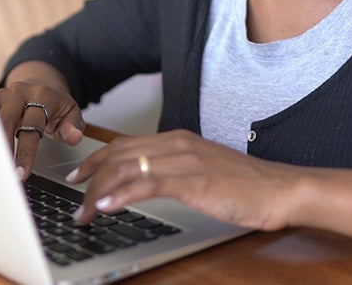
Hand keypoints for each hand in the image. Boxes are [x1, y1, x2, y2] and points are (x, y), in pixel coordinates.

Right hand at [0, 72, 85, 180]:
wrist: (42, 85)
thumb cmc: (56, 106)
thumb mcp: (71, 114)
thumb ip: (73, 127)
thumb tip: (74, 137)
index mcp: (41, 95)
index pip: (32, 127)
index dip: (26, 152)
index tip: (22, 174)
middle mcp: (19, 92)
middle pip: (6, 122)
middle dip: (3, 150)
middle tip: (3, 174)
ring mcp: (3, 94)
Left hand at [67, 130, 301, 230]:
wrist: (279, 189)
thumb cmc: (245, 186)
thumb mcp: (202, 173)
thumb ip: (174, 172)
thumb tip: (145, 184)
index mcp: (178, 140)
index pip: (125, 145)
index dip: (96, 159)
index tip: (78, 175)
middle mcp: (176, 144)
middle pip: (118, 155)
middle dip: (89, 176)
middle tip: (72, 195)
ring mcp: (184, 160)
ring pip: (126, 169)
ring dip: (99, 191)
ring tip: (83, 211)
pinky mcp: (192, 180)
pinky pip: (147, 184)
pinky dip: (121, 195)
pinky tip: (106, 207)